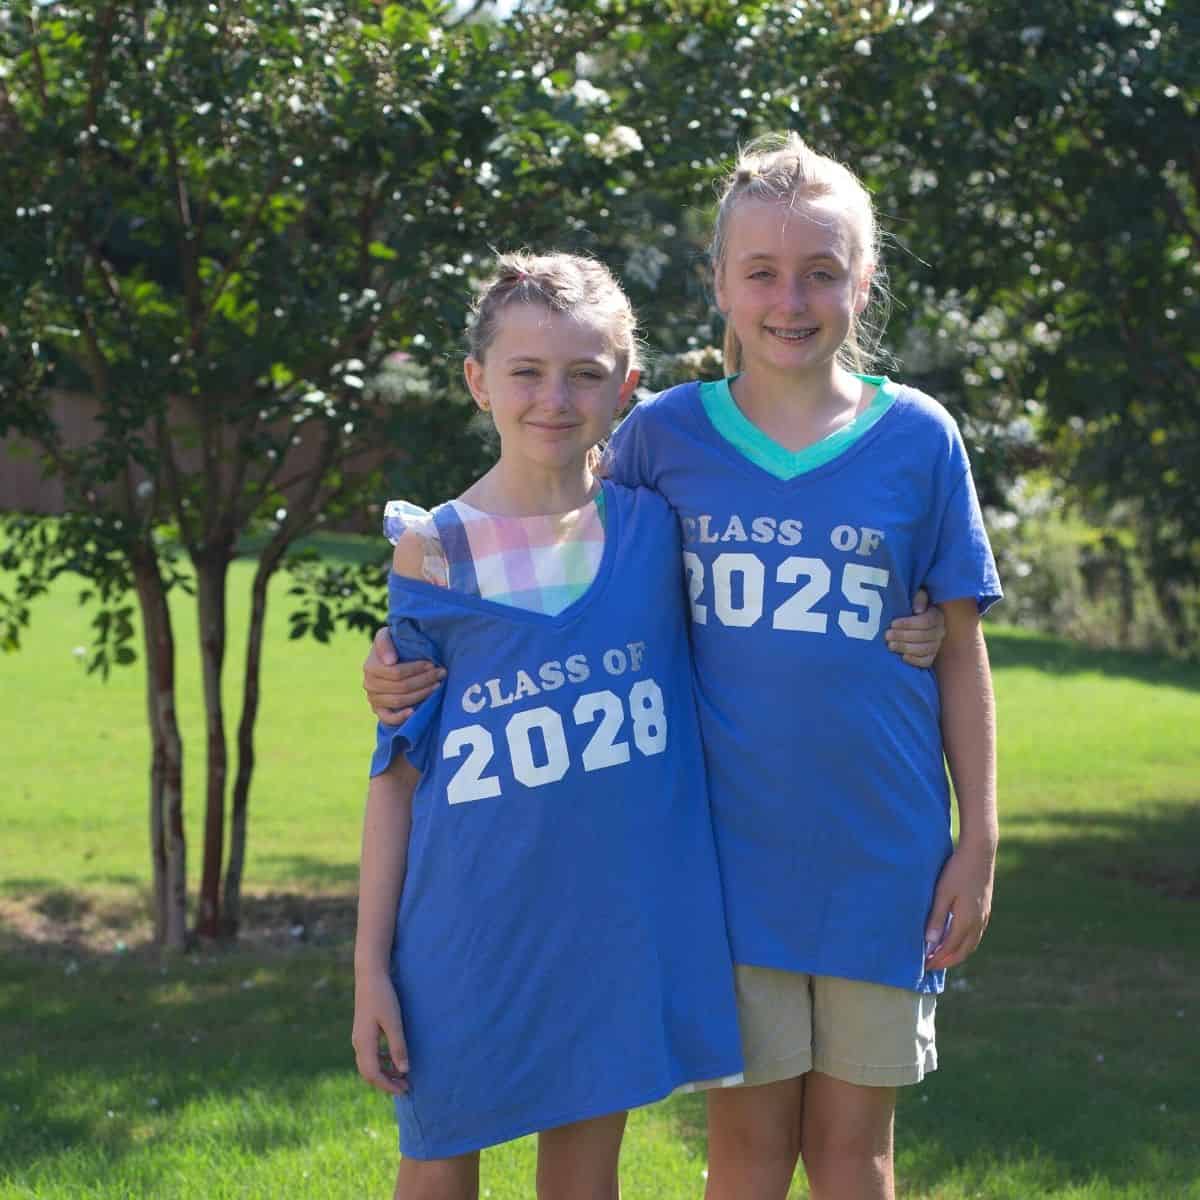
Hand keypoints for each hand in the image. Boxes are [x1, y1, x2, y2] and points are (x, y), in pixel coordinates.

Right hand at [352, 968, 409, 1095]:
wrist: (369, 976)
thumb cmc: (383, 997)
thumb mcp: (394, 1022)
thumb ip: (398, 1046)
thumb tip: (404, 1070)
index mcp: (364, 1043)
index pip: (373, 1074)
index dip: (388, 1085)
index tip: (404, 1090)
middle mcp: (358, 1043)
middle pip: (369, 1073)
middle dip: (386, 1083)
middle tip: (405, 1087)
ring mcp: (359, 1037)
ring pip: (369, 1064)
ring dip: (384, 1073)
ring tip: (402, 1076)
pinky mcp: (363, 1031)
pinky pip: (370, 1054)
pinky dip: (382, 1062)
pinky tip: (394, 1060)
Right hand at [364, 625, 444, 724]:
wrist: (388, 660)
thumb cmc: (391, 646)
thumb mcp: (386, 636)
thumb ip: (385, 642)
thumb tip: (390, 661)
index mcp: (370, 667)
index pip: (396, 673)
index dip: (416, 669)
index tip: (432, 664)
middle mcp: (369, 684)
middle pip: (401, 687)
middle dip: (424, 680)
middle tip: (441, 674)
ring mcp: (373, 699)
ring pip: (399, 701)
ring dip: (421, 694)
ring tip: (437, 686)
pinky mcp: (378, 711)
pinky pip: (388, 718)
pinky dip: (401, 717)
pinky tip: (414, 712)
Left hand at [885, 588, 945, 667]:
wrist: (911, 624)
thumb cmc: (910, 608)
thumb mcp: (914, 598)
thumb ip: (918, 598)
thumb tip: (917, 610)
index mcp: (936, 616)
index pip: (926, 621)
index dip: (909, 623)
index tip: (893, 623)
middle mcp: (940, 631)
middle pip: (924, 636)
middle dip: (903, 636)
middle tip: (887, 635)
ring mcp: (937, 645)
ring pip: (925, 649)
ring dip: (906, 648)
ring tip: (890, 645)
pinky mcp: (931, 657)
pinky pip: (926, 662)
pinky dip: (915, 660)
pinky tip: (903, 657)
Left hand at [923, 840, 995, 971]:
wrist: (980, 853)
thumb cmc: (957, 871)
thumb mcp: (942, 893)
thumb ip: (937, 919)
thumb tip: (930, 943)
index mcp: (966, 921)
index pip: (950, 949)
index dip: (937, 959)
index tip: (923, 965)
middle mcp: (978, 923)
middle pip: (963, 951)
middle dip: (946, 961)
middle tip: (930, 965)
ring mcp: (984, 916)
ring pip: (971, 944)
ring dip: (956, 953)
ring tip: (941, 956)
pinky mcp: (985, 909)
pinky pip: (975, 935)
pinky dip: (964, 943)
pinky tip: (955, 939)